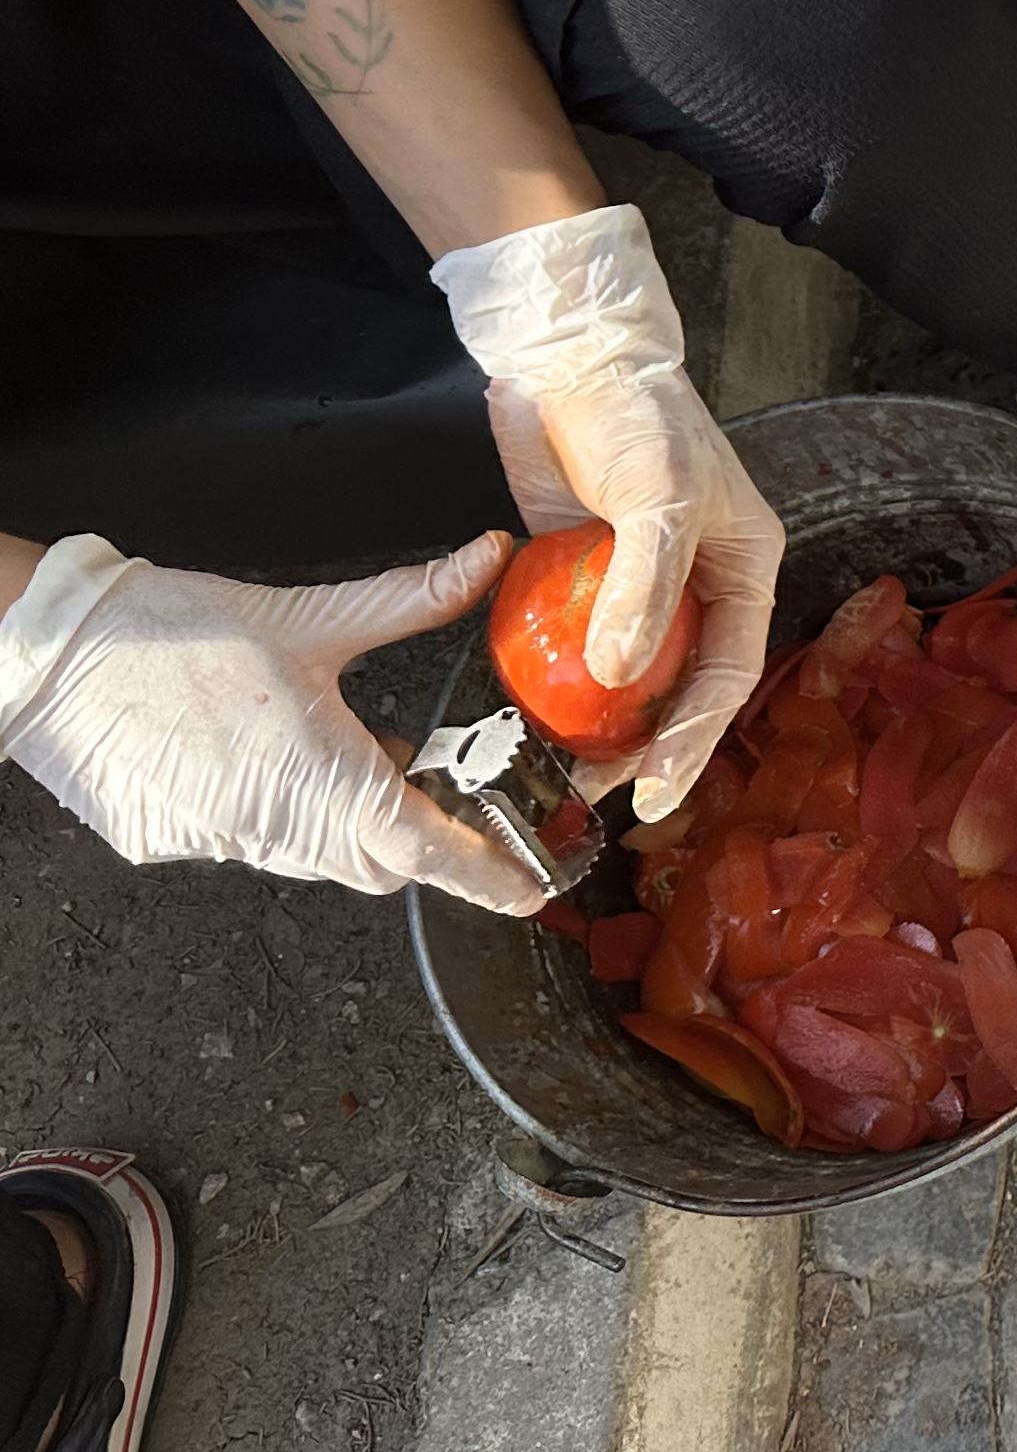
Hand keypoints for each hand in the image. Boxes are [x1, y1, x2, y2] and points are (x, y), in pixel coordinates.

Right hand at [0, 534, 545, 908]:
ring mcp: (219, 842)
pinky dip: (284, 810)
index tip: (529, 891)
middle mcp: (274, 828)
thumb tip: (484, 561)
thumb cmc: (174, 635)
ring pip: (316, 854)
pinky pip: (254, 841)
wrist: (52, 654)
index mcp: (320, 779)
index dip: (485, 874)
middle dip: (416, 833)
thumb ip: (411, 599)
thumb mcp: (311, 617)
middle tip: (434, 779)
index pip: (425, 851)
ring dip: (347, 816)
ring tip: (341, 743)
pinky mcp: (172, 841)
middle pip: (377, 862)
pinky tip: (269, 754)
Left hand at [433, 204, 782, 814]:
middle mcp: (698, 582)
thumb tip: (620, 679)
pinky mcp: (582, 570)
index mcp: (743, 566)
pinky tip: (531, 708)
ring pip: (629, 669)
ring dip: (602, 718)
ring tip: (564, 764)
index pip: (729, 671)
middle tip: (600, 788)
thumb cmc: (636, 416)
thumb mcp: (655, 497)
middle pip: (682, 683)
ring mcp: (637, 579)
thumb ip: (641, 589)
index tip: (656, 792)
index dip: (697, 738)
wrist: (570, 358)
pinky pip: (575, 637)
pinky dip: (557, 675)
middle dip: (648, 742)